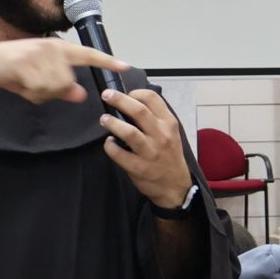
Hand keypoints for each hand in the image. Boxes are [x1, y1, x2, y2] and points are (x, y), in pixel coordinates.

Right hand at [0, 38, 124, 105]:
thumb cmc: (6, 68)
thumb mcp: (36, 77)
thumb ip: (59, 85)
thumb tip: (80, 93)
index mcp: (55, 47)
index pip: (86, 54)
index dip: (105, 61)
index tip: (123, 66)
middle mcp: (50, 47)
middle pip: (67, 82)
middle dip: (51, 92)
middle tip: (30, 86)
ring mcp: (38, 54)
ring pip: (54, 87)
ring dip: (39, 94)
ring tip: (23, 83)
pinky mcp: (26, 64)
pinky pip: (39, 90)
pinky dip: (29, 94)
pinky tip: (17, 84)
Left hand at [98, 88, 196, 209]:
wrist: (175, 186)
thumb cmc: (169, 156)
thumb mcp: (170, 133)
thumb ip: (155, 118)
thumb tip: (130, 102)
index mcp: (168, 123)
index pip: (152, 98)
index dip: (135, 93)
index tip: (126, 94)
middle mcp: (161, 135)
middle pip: (138, 110)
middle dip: (119, 100)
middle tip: (106, 95)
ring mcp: (150, 152)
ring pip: (128, 132)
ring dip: (112, 123)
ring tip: (104, 119)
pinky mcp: (139, 167)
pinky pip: (119, 153)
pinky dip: (110, 146)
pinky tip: (109, 143)